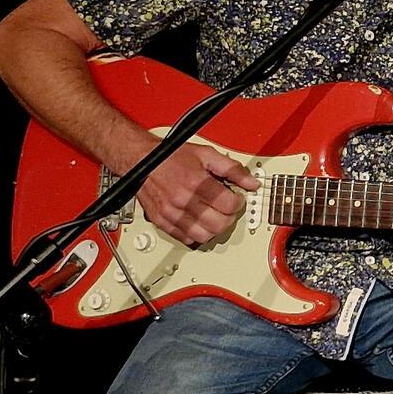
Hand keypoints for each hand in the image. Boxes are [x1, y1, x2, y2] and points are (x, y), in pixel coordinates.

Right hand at [136, 143, 260, 247]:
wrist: (140, 160)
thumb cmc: (171, 156)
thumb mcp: (206, 154)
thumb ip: (232, 169)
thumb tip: (251, 182)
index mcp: (197, 183)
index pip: (229, 205)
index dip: (239, 202)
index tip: (237, 198)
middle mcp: (183, 201)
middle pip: (219, 225)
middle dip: (230, 218)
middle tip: (228, 208)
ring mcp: (171, 214)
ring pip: (203, 236)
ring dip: (214, 229)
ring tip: (215, 216)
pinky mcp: (161, 222)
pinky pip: (185, 239)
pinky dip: (196, 234)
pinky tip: (199, 222)